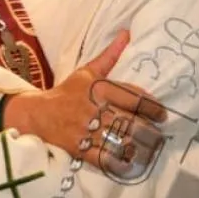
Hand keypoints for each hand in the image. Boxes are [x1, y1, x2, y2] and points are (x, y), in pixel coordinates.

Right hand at [2, 30, 166, 166]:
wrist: (36, 114)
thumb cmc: (66, 92)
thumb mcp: (87, 71)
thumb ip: (110, 55)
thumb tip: (127, 33)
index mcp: (99, 89)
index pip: (135, 99)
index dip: (154, 108)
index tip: (162, 114)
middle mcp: (95, 109)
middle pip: (133, 122)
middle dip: (150, 130)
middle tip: (158, 133)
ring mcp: (87, 131)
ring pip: (123, 142)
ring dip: (141, 148)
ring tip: (150, 148)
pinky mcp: (80, 150)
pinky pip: (106, 159)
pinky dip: (121, 164)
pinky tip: (131, 163)